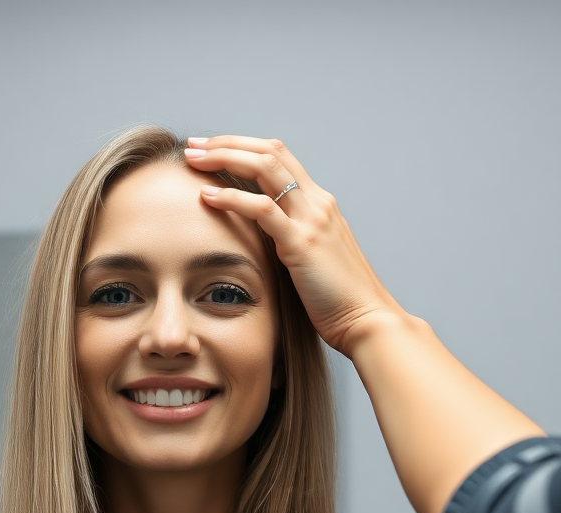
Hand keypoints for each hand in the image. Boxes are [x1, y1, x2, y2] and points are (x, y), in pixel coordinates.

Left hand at [184, 135, 405, 357]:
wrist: (367, 321)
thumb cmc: (338, 302)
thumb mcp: (312, 261)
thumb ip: (290, 243)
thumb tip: (261, 244)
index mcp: (319, 205)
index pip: (279, 157)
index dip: (243, 147)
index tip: (210, 150)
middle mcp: (317, 203)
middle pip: (269, 151)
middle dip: (227, 144)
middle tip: (193, 146)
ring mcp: (311, 219)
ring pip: (265, 167)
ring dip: (224, 157)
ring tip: (193, 160)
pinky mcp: (301, 243)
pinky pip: (262, 209)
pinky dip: (231, 198)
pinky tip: (206, 197)